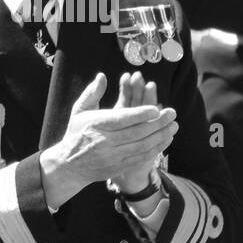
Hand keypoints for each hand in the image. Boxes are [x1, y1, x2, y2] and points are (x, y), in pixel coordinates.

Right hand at [39, 73, 176, 208]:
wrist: (68, 165)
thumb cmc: (76, 133)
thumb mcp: (79, 111)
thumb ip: (92, 93)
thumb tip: (102, 76)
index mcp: (95, 125)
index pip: (122, 118)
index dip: (141, 114)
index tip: (156, 108)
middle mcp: (104, 141)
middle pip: (136, 132)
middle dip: (158, 123)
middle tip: (172, 113)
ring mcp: (112, 156)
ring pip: (142, 145)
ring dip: (161, 135)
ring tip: (174, 126)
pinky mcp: (118, 167)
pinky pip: (141, 157)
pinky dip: (156, 148)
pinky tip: (165, 140)